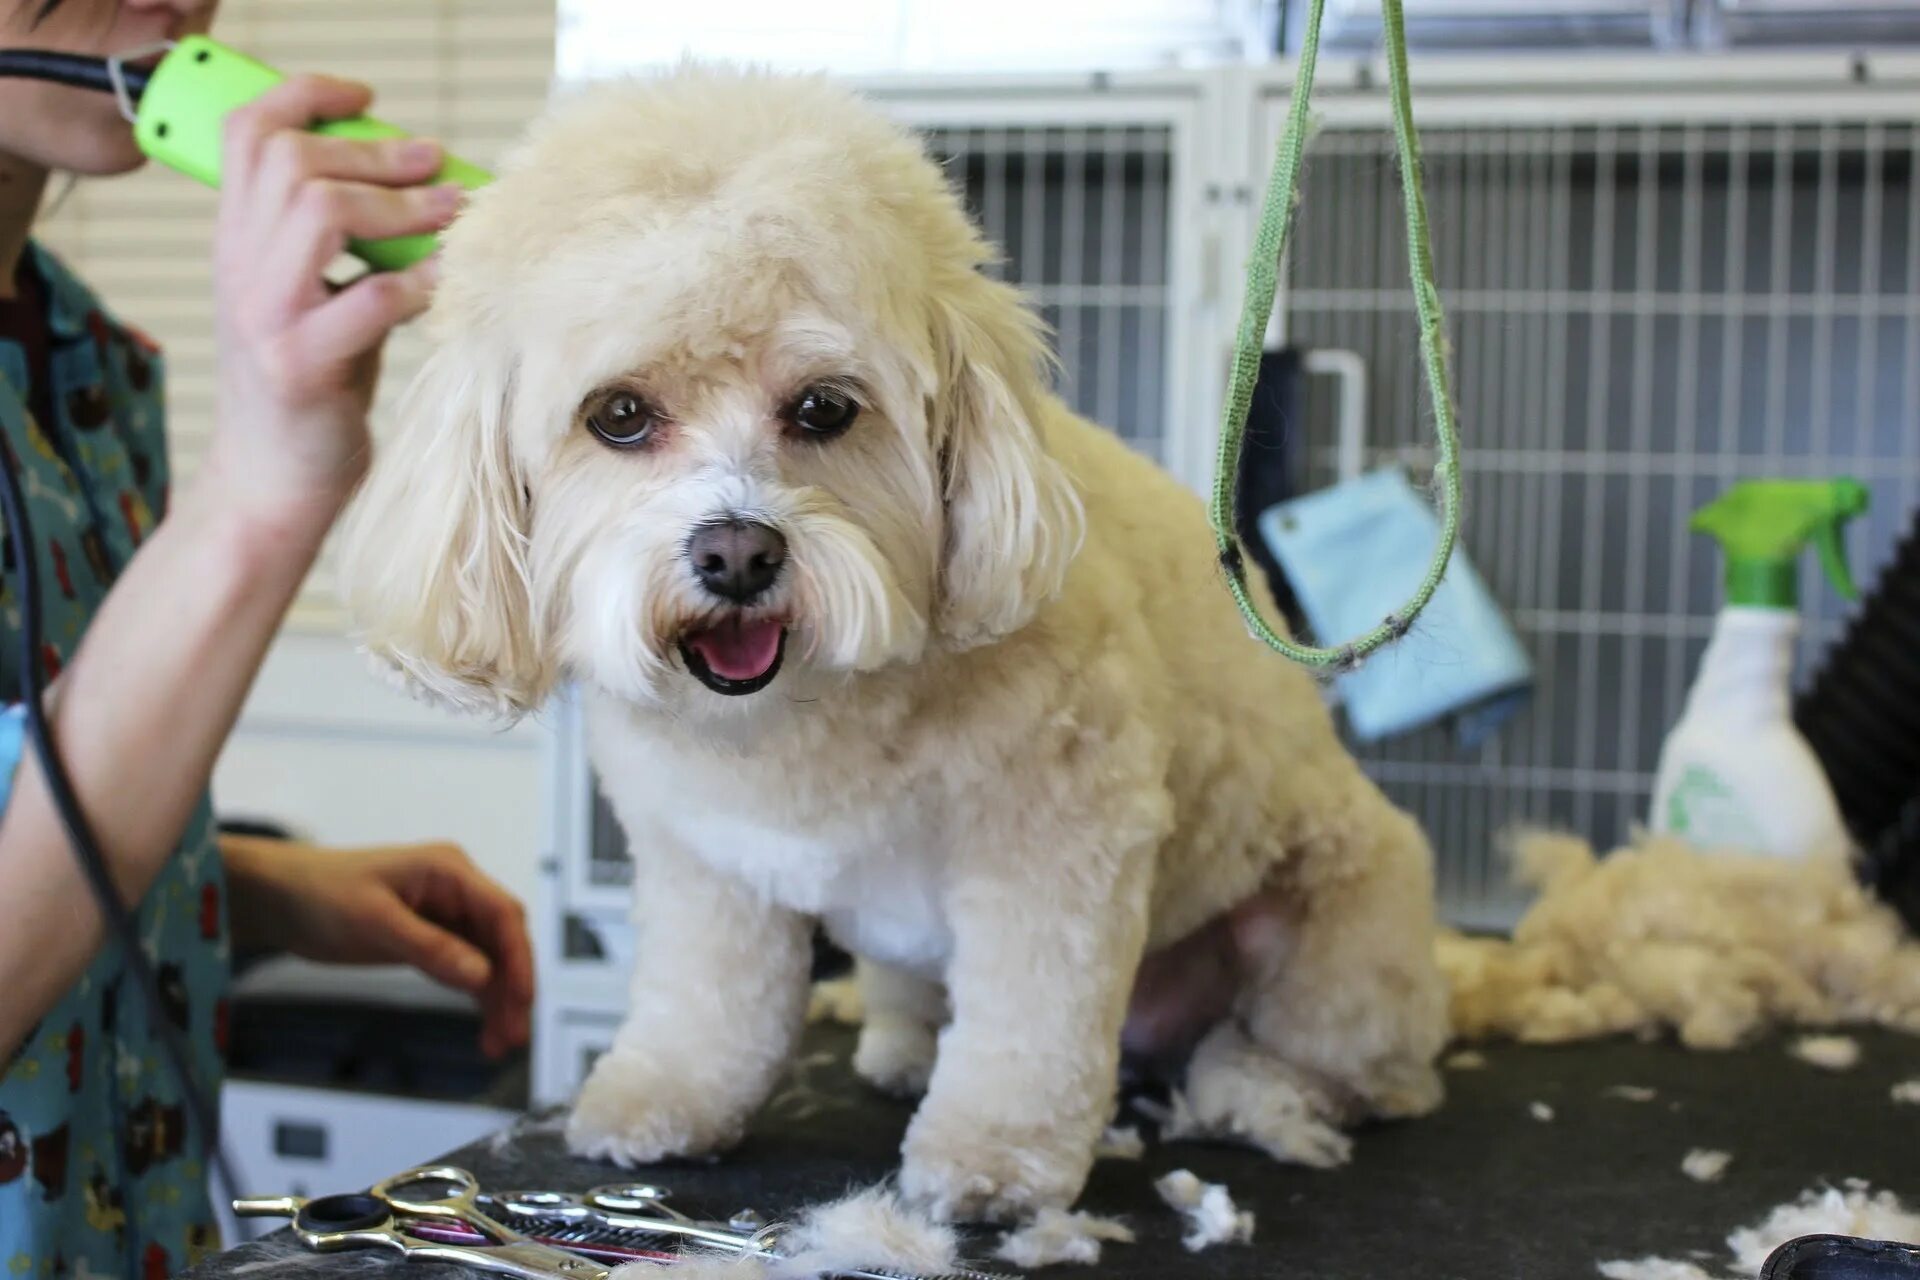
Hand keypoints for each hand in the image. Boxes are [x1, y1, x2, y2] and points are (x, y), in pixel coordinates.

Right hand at [202, 74, 460, 535]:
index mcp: (235, 246)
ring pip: (321, 211)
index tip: (365, 99)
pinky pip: (370, 300)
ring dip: (400, 205)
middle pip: (292, 162)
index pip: (248, 137)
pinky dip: (421, 283)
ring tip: (451, 212)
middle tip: (435, 162)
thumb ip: (339, 251)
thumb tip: (418, 194)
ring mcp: (266, 317)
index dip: (305, 98)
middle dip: (374, 152)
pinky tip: (452, 283)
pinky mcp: (302, 367)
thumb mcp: (308, 304)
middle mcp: (239, 271)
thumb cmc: (307, 393)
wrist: (269, 485)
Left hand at [223, 837, 534, 1057]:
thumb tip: (482, 976)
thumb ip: (431, 948)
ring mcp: (445, 915)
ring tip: (498, 1044)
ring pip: (488, 960)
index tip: (523, 999)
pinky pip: (466, 969)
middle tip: (513, 1034)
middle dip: (512, 986)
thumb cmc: (321, 895)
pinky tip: (482, 1029)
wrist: (280, 899)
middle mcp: (456, 891)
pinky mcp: (431, 938)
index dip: (519, 957)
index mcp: (449, 871)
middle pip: (502, 940)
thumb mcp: (375, 922)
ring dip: (497, 1000)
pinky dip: (476, 999)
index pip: (502, 913)